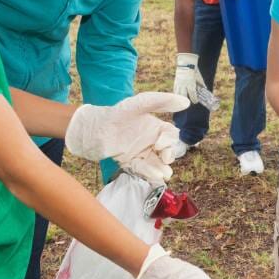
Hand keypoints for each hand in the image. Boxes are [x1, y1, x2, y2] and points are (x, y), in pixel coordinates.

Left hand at [65, 92, 189, 183]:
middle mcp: (149, 139)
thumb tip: (186, 102)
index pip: (170, 135)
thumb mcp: (140, 104)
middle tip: (165, 161)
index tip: (160, 144)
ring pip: (156, 162)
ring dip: (161, 169)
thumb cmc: (117, 113)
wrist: (92, 130)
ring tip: (164, 175)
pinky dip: (149, 173)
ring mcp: (140, 151)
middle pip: (166, 151)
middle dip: (168, 157)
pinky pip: (142, 169)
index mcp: (154, 126)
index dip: (170, 141)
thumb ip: (162, 101)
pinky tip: (154, 177)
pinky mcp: (129, 161)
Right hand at [174, 52, 207, 103]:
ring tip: (182, 102)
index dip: (194, 99)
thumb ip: (201, 84)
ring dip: (180, 99)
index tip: (196, 101)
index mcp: (191, 84)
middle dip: (186, 101)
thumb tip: (205, 89)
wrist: (186, 63)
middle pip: (184, 96)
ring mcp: (179, 84)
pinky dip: (176, 94)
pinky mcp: (176, 82)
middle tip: (188, 103)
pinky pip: (175, 90)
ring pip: (178, 94)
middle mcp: (184, 85)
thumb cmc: (194, 71)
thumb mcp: (199, 78)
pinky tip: (177, 97)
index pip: (192, 94)